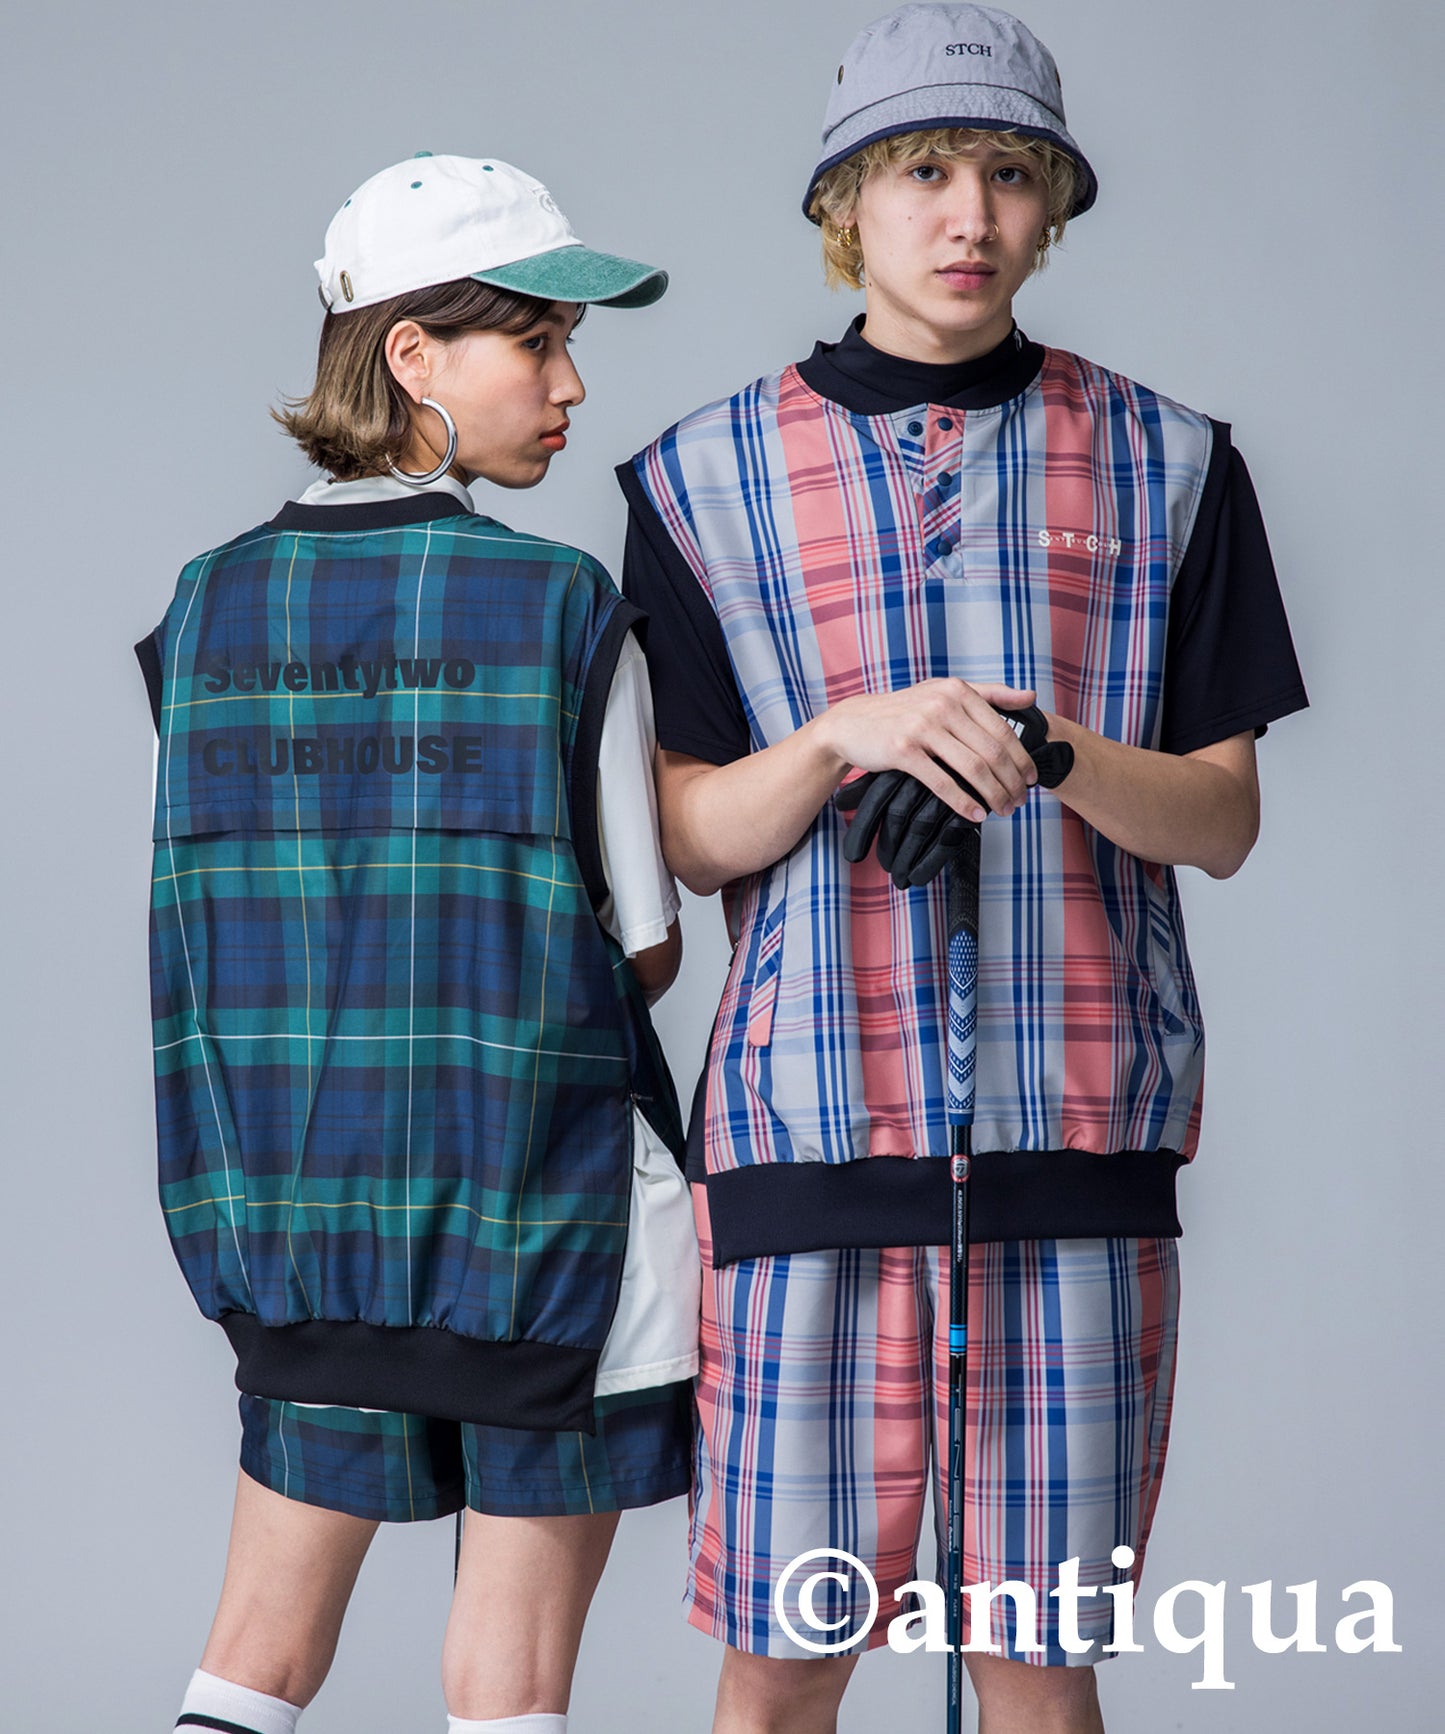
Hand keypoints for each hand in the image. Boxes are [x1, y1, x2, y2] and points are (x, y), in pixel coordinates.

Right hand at [834, 705, 1074, 887]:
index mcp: (957, 690)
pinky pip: (942, 782)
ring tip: (1003, 810)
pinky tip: (975, 815)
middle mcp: (942, 704)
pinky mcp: (903, 751)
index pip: (1002, 729)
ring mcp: (922, 727)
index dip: (1022, 758)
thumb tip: (1031, 698)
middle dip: (1011, 781)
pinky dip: (963, 802)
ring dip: (993, 794)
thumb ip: (989, 694)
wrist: (852, 723)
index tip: (1031, 779)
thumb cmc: (903, 711)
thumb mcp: (944, 692)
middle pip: (992, 751)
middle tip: (1019, 801)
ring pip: (972, 768)